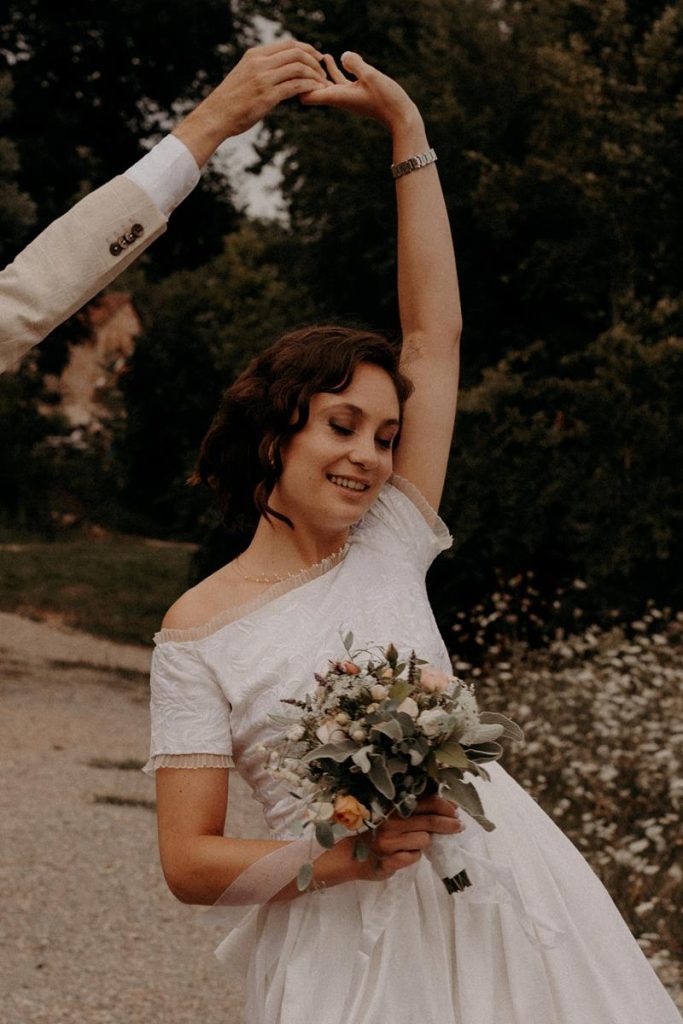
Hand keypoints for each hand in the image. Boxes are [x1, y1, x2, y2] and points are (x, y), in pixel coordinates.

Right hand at [174, 40, 327, 164]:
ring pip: (298, 68)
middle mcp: (260, 63)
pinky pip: (295, 86)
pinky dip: (308, 87)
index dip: (307, 49)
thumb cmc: (231, 100)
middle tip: (323, 71)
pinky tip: (314, 92)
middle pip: (296, 53)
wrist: (216, 115)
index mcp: (255, 55)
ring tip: (321, 84)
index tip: (316, 57)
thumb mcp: (245, 75)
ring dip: (314, 75)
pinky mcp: (267, 96)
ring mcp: (264, 79)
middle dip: (314, 61)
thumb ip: (261, 68)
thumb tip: (278, 69)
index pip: (288, 44)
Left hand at [301, 51, 420, 133]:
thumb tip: (344, 56)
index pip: (307, 97)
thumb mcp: (371, 76)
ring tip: (320, 54)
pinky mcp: (355, 93)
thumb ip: (356, 63)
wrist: (400, 116)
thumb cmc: (387, 98)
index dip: (301, 84)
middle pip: (312, 91)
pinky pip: (339, 81)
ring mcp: (346, 96)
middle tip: (304, 59)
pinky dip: (334, 71)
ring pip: (326, 83)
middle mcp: (339, 98)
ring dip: (321, 70)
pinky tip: (336, 58)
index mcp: (337, 96)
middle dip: (308, 76)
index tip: (302, 71)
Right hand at [353, 794, 463, 882]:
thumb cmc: (378, 835)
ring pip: (423, 841)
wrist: (350, 857)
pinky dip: (413, 857)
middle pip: (429, 821)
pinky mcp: (388, 861)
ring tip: (416, 844)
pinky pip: (412, 858)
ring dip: (426, 843)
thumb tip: (449, 808)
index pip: (425, 802)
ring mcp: (388, 842)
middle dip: (448, 824)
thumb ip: (416, 813)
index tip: (455, 811)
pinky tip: (404, 855)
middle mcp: (391, 822)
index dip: (444, 806)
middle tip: (459, 826)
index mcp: (393, 808)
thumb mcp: (394, 819)